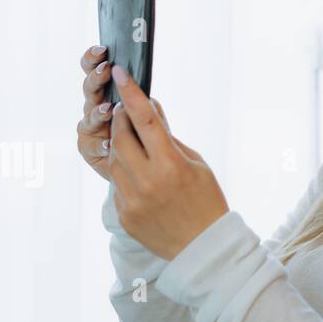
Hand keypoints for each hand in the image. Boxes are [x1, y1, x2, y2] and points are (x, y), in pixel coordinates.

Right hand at [79, 44, 175, 181]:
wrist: (149, 167)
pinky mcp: (88, 147)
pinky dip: (100, 143)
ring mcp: (90, 127)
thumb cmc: (150, 133)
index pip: (97, 68)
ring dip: (98, 111)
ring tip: (108, 109)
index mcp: (109, 90)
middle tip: (106, 71)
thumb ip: (145, 100)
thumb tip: (145, 83)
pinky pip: (90, 144)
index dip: (94, 58)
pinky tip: (108, 143)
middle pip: (90, 88)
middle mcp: (96, 105)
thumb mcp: (152, 113)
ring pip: (89, 115)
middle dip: (97, 78)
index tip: (102, 49)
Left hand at [105, 62, 229, 259]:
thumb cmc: (207, 200)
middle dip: (121, 119)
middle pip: (122, 137)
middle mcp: (147, 180)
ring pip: (115, 159)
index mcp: (171, 164)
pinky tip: (139, 172)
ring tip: (133, 140)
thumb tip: (152, 111)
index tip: (122, 74)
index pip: (146, 120)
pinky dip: (126, 171)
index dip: (132, 95)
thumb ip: (170, 139)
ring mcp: (132, 199)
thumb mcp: (196, 164)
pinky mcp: (124, 213)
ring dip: (121, 144)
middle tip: (124, 108)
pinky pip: (118, 183)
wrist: (202, 247)